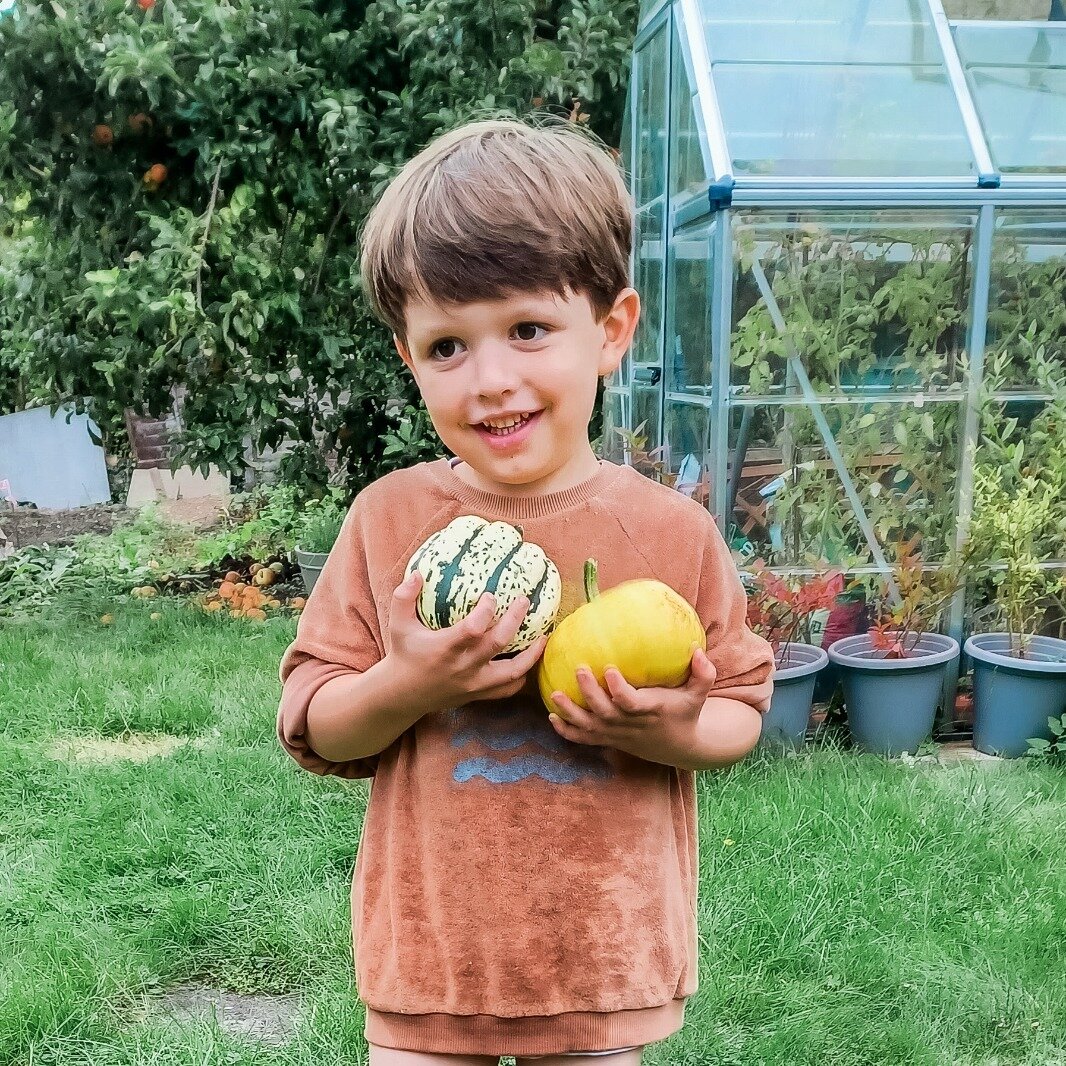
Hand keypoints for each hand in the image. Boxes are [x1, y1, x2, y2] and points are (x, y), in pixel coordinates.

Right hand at [387, 570, 546, 714]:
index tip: (491, 595)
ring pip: (511, 672)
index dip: (486, 611)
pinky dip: (522, 675)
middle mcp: (463, 667)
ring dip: (531, 654)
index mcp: (445, 648)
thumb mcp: (398, 624)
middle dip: (515, 620)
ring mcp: (474, 683)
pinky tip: (530, 659)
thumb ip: (404, 597)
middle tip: (525, 601)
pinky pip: (508, 689)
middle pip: (497, 643)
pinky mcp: (479, 695)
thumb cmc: (403, 653)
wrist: (403, 694)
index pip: (472, 629)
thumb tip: (417, 573)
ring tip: (544, 635)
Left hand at [547, 646, 717, 765]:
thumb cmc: (686, 712)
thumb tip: (697, 650)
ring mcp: (618, 734)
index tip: (609, 668)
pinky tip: (552, 717)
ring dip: (571, 713)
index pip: (631, 702)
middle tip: (578, 670)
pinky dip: (568, 732)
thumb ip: (703, 674)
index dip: (619, 689)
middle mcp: (631, 724)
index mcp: (651, 710)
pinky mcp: (610, 740)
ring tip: (555, 695)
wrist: (680, 748)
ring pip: (591, 727)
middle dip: (590, 693)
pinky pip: (586, 739)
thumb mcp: (699, 695)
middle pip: (606, 712)